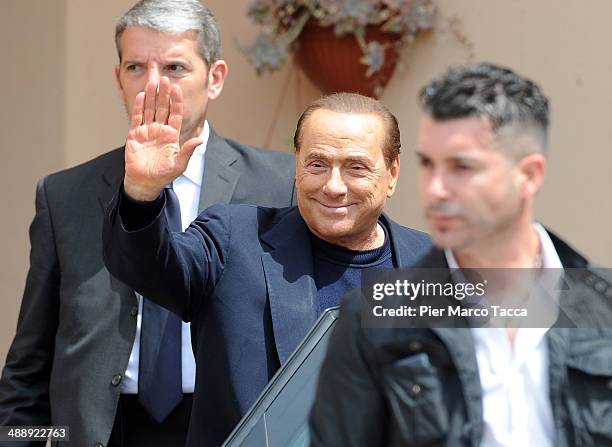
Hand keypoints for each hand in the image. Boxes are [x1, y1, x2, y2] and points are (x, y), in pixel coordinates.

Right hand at [123, 77, 202, 200]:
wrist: (145, 182)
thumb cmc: (164, 174)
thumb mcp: (179, 163)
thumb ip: (188, 150)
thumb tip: (200, 140)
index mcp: (172, 135)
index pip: (175, 114)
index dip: (176, 102)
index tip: (177, 88)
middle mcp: (160, 130)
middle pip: (163, 108)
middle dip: (164, 94)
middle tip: (165, 79)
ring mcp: (147, 131)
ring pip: (150, 110)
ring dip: (152, 96)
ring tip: (153, 82)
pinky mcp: (135, 134)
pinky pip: (137, 118)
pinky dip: (139, 106)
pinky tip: (142, 95)